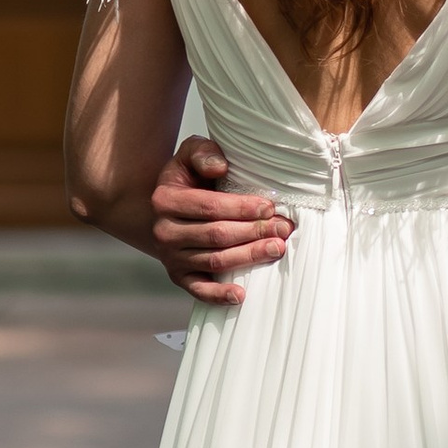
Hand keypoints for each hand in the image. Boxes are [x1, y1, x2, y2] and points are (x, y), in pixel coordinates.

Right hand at [150, 137, 293, 306]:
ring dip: (249, 256)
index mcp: (165, 200)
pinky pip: (199, 289)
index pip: (209, 206)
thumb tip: (220, 166)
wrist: (170, 209)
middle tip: (283, 228)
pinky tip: (241, 294)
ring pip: (215, 260)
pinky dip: (219, 295)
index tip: (269, 206)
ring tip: (277, 248)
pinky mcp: (179, 276)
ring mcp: (170, 257)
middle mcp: (164, 231)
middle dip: (254, 232)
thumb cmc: (189, 179)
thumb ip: (203, 153)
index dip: (242, 208)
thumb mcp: (190, 155)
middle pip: (217, 235)